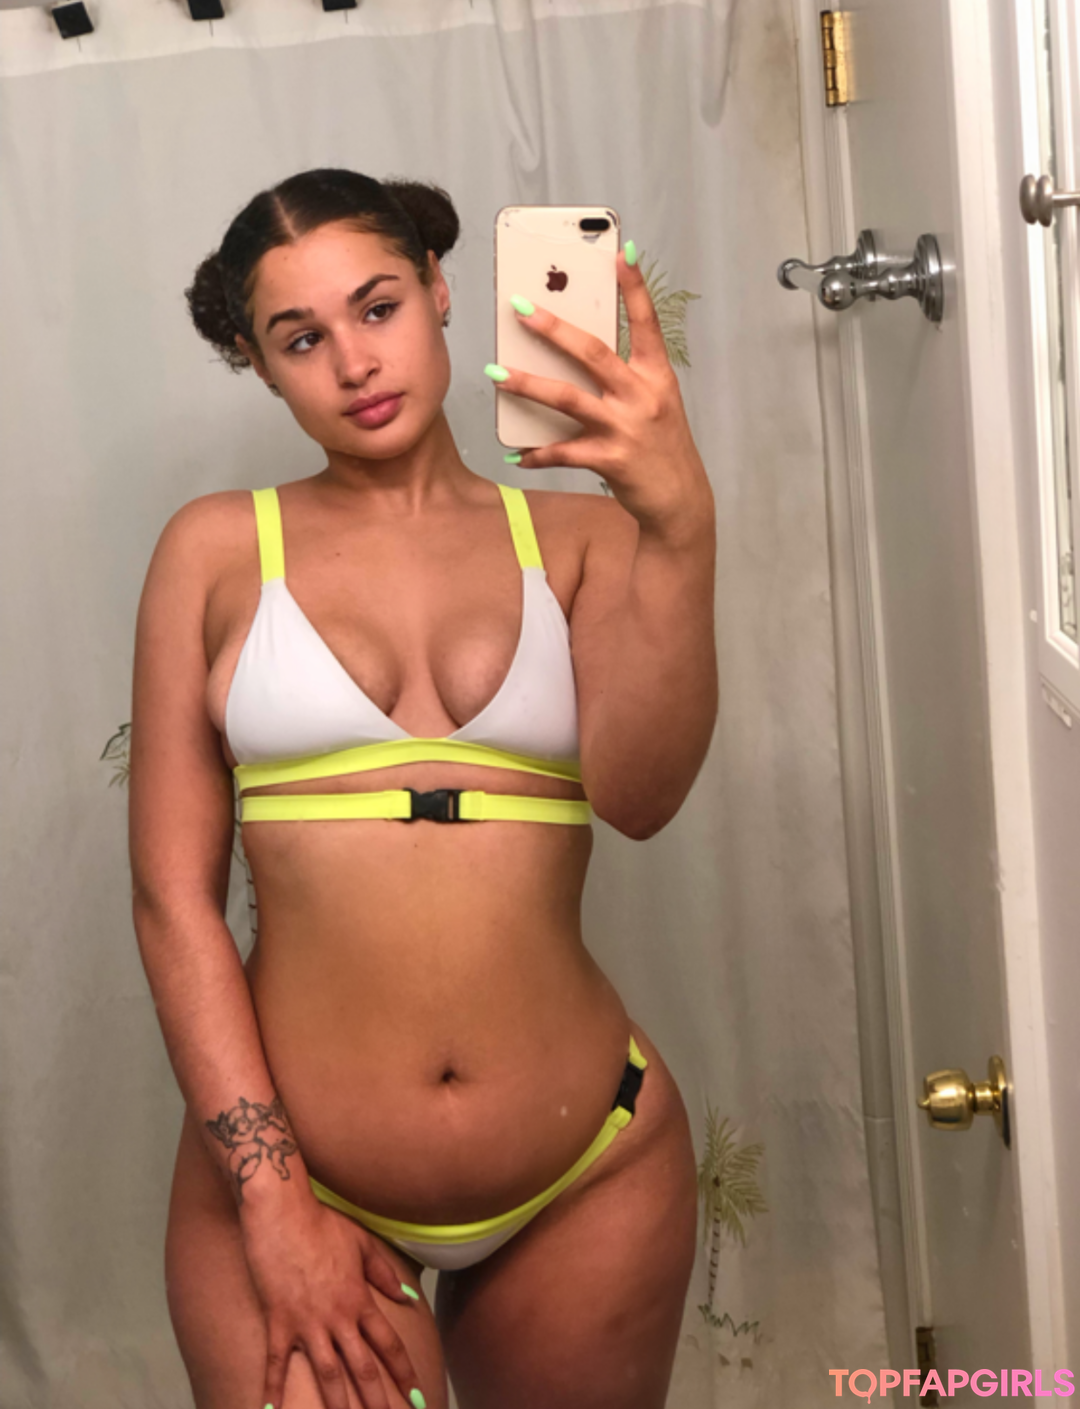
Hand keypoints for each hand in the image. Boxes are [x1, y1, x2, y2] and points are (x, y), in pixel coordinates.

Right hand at [240, 1194, 424, 1408]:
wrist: (283, 1213)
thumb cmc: (322, 1224)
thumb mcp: (361, 1243)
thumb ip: (384, 1273)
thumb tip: (407, 1297)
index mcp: (359, 1299)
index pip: (388, 1344)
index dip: (404, 1372)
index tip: (418, 1395)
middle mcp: (337, 1317)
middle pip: (362, 1368)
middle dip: (377, 1401)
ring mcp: (307, 1322)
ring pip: (327, 1374)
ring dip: (338, 1405)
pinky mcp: (278, 1321)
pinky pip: (276, 1363)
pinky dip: (272, 1389)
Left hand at [491, 247, 712, 537]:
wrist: (680, 500)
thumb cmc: (660, 447)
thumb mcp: (654, 403)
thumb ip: (625, 377)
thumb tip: (577, 352)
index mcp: (657, 376)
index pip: (646, 324)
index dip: (635, 289)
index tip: (620, 255)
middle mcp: (642, 396)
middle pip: (593, 353)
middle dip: (555, 329)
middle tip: (522, 308)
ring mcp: (626, 428)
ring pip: (568, 399)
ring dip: (529, 384)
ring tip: (498, 373)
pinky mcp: (610, 460)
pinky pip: (564, 452)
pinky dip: (538, 454)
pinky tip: (517, 455)